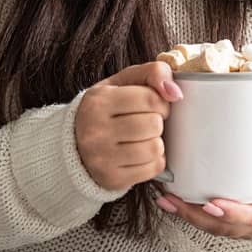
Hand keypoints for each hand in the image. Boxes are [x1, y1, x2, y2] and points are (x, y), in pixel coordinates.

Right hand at [74, 60, 180, 191]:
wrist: (76, 144)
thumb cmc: (107, 109)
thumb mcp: (122, 82)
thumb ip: (151, 72)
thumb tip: (175, 92)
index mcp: (98, 101)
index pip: (150, 98)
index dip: (161, 102)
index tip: (154, 105)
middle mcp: (95, 131)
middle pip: (154, 124)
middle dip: (157, 122)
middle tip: (147, 122)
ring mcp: (102, 158)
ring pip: (154, 148)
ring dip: (156, 142)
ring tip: (143, 138)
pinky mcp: (112, 179)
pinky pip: (152, 169)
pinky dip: (154, 161)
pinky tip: (141, 154)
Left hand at [154, 139, 251, 238]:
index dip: (232, 213)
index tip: (213, 204)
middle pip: (225, 226)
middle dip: (197, 215)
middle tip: (176, 201)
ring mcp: (245, 223)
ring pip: (214, 226)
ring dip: (188, 215)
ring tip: (167, 200)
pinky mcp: (234, 217)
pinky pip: (211, 220)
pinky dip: (191, 212)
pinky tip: (174, 200)